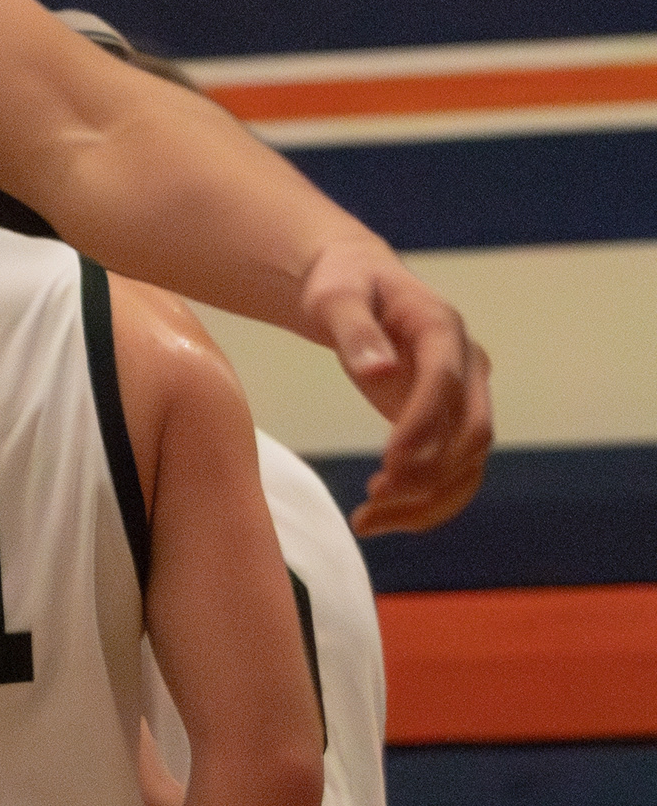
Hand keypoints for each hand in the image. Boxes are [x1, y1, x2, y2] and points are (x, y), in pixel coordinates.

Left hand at [298, 242, 491, 531]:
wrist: (358, 284)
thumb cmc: (342, 286)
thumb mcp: (335, 297)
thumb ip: (354, 330)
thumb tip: (378, 370)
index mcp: (441, 328)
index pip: (445, 382)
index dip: (423, 425)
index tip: (389, 463)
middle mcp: (467, 364)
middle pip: (472, 431)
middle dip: (429, 473)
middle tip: (371, 501)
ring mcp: (466, 395)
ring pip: (469, 462)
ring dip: (428, 500)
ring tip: (366, 521)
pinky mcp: (450, 419)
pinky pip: (455, 471)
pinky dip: (427, 502)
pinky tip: (383, 518)